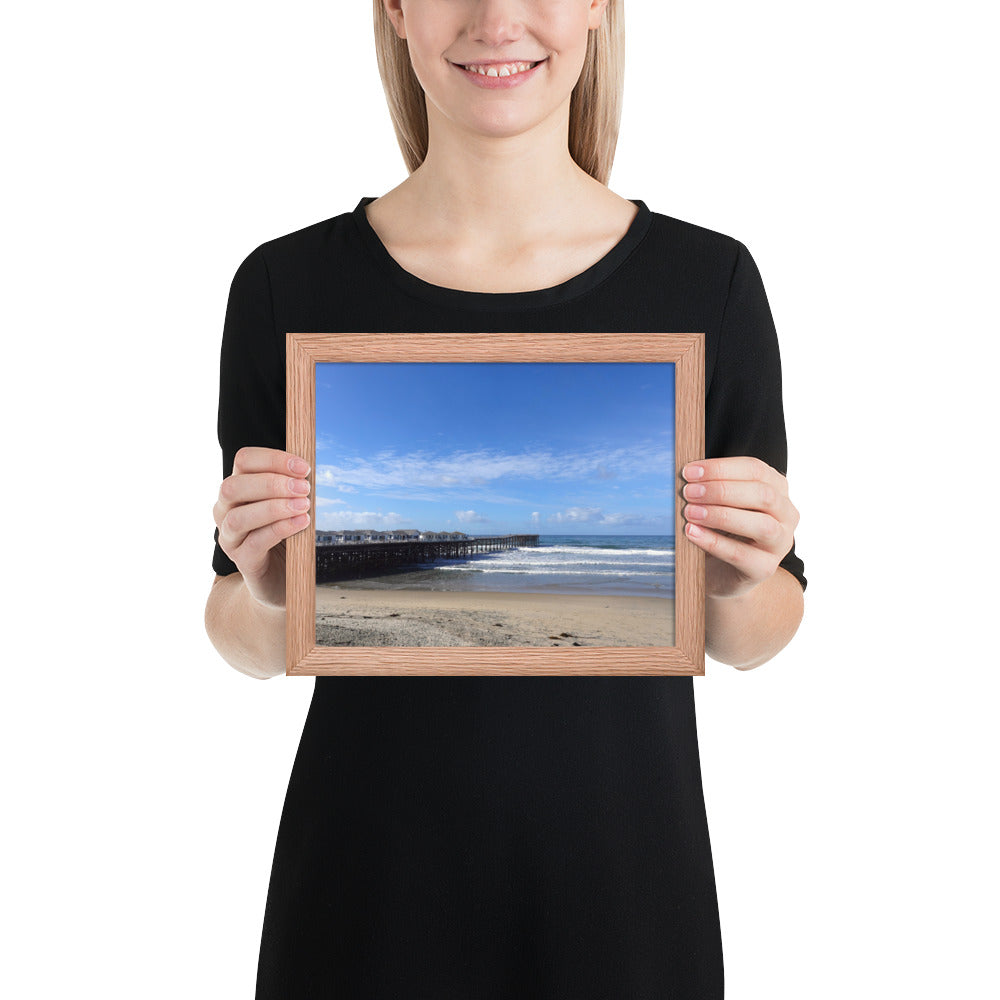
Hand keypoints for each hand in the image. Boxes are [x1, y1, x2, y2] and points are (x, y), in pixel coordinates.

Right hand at [213, 447, 311, 608]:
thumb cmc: (286, 534)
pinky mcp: (242, 560)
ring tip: (304, 506)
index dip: (273, 459)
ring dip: (274, 507)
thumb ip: (294, 487)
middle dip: (272, 483)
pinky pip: (255, 542)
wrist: (281, 578)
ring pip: (238, 517)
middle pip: (234, 486)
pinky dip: (280, 529)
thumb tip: (308, 470)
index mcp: (238, 489)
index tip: (304, 467)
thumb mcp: (290, 505)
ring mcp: (230, 537)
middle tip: (304, 488)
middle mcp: (226, 510)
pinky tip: (302, 523)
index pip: (243, 461)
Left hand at [681, 457, 798, 598]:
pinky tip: (692, 533)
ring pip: (761, 525)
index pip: (755, 469)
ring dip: (721, 516)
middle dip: (721, 490)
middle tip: (688, 492)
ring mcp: (780, 543)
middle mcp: (786, 514)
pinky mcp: (765, 568)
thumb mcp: (720, 503)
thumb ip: (711, 487)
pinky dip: (714, 542)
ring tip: (690, 513)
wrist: (722, 572)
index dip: (721, 468)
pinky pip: (741, 554)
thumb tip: (686, 474)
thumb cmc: (722, 530)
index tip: (689, 471)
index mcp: (777, 489)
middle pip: (762, 494)